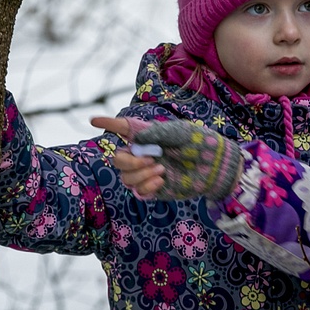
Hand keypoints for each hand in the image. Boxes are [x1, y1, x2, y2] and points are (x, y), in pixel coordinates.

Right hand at [91, 116, 242, 200]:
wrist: (216, 166)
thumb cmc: (200, 143)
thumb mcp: (179, 133)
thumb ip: (156, 134)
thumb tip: (134, 140)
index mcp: (148, 137)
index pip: (123, 129)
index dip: (108, 124)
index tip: (94, 119)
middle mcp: (144, 154)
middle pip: (118, 159)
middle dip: (130, 161)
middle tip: (153, 159)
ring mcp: (147, 172)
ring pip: (125, 177)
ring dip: (141, 174)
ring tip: (162, 170)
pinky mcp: (154, 189)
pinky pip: (138, 190)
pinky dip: (146, 186)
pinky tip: (161, 181)